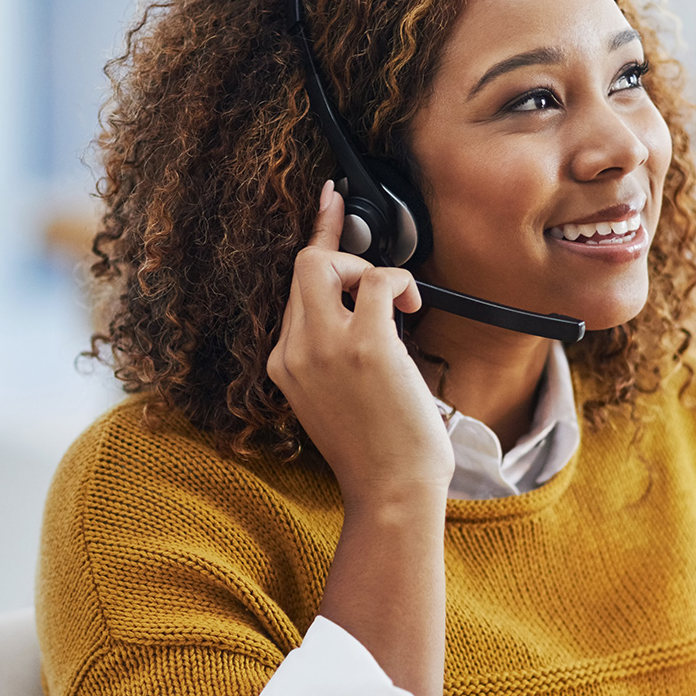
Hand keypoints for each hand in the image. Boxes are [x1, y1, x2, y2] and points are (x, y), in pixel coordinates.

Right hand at [267, 181, 453, 508]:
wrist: (391, 492)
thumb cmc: (377, 452)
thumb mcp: (334, 399)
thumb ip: (331, 354)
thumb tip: (364, 307)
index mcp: (284, 364)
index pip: (292, 290)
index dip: (315, 242)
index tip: (328, 203)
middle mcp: (294, 351)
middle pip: (303, 266)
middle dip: (340, 249)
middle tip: (372, 264)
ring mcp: (324, 347)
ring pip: (326, 262)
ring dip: (368, 268)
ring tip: (398, 304)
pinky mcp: (364, 346)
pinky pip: (375, 280)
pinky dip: (398, 281)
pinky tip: (412, 306)